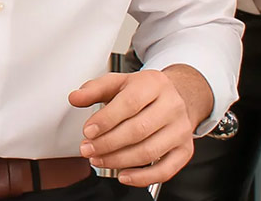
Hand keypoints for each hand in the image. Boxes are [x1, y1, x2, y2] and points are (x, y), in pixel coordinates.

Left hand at [68, 65, 211, 186]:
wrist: (176, 97)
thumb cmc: (144, 92)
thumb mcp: (119, 83)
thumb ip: (94, 89)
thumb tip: (75, 97)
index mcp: (154, 84)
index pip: (130, 103)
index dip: (107, 120)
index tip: (88, 131)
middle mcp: (172, 106)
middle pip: (139, 130)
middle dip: (107, 144)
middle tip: (87, 149)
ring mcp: (180, 130)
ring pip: (149, 152)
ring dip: (119, 161)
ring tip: (98, 160)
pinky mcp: (185, 150)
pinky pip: (166, 170)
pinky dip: (142, 177)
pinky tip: (123, 175)